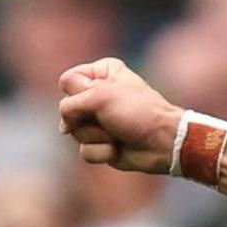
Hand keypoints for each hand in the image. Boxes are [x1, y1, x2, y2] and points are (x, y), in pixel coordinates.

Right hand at [57, 58, 182, 174]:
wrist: (163, 143)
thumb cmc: (138, 112)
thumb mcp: (101, 95)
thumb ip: (70, 102)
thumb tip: (63, 126)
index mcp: (104, 74)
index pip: (68, 80)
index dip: (79, 91)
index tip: (101, 94)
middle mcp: (99, 96)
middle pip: (67, 109)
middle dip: (86, 117)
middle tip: (110, 117)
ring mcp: (99, 121)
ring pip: (74, 132)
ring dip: (97, 136)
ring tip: (117, 133)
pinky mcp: (101, 144)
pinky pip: (85, 151)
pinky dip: (102, 151)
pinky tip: (118, 148)